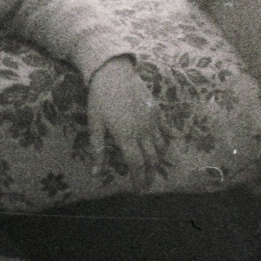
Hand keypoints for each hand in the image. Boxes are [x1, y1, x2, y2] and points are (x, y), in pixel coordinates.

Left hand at [88, 56, 161, 184]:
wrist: (113, 71)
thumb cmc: (99, 97)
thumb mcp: (94, 124)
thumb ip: (98, 150)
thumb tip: (95, 174)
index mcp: (126, 136)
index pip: (136, 165)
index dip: (138, 179)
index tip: (138, 190)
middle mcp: (142, 131)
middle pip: (151, 159)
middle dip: (150, 174)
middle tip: (146, 184)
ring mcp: (152, 120)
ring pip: (160, 146)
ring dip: (158, 160)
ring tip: (153, 168)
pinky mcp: (157, 110)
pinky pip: (166, 130)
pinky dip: (166, 141)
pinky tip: (164, 146)